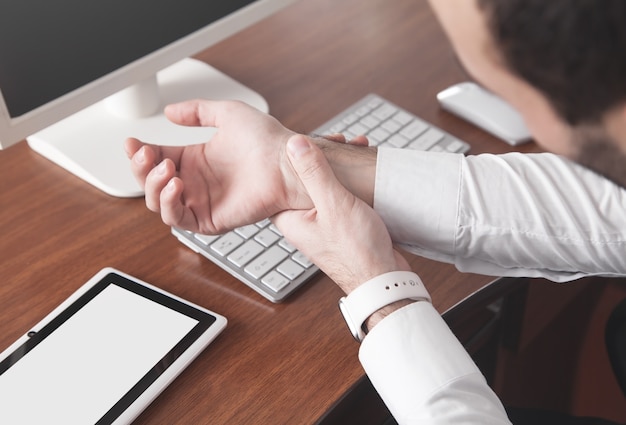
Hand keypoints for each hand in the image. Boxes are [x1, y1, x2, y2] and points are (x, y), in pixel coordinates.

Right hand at [125, 100, 309, 233]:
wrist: (288, 163)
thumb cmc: (268, 140)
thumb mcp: (227, 114)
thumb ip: (196, 111)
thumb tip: (170, 111)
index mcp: (196, 159)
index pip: (156, 159)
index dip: (140, 152)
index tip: (132, 141)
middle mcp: (196, 182)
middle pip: (151, 183)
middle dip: (141, 169)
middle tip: (147, 154)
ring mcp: (202, 201)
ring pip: (158, 203)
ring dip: (153, 186)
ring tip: (166, 168)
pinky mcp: (210, 219)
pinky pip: (178, 219)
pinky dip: (169, 204)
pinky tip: (176, 185)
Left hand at [272, 135, 409, 293]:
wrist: (384, 280)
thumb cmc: (357, 251)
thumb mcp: (334, 204)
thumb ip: (314, 173)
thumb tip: (295, 144)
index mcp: (291, 219)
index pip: (281, 179)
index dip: (293, 156)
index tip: (309, 138)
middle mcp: (303, 222)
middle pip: (305, 178)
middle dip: (322, 156)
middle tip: (339, 140)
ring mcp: (323, 224)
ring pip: (326, 185)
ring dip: (340, 165)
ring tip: (356, 147)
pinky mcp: (343, 226)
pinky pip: (342, 195)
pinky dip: (351, 179)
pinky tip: (364, 167)